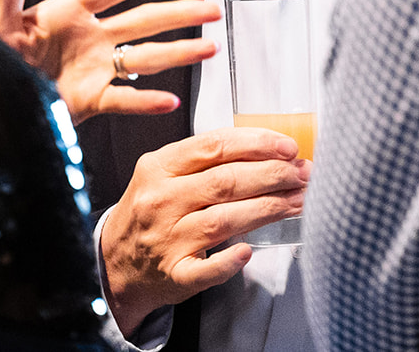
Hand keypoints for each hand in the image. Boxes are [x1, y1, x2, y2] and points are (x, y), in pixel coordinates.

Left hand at [0, 0, 216, 122]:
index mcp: (70, 11)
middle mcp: (91, 37)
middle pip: (144, 20)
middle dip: (180, 14)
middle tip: (213, 10)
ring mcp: (95, 68)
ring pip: (145, 57)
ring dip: (178, 52)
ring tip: (210, 48)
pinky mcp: (91, 100)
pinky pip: (125, 99)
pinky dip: (147, 101)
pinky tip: (171, 101)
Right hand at [101, 128, 310, 333]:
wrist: (115, 262)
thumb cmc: (151, 212)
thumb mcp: (164, 174)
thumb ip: (206, 160)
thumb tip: (269, 150)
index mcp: (158, 167)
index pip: (214, 146)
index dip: (256, 144)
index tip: (288, 147)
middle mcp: (160, 200)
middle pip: (225, 181)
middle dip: (272, 175)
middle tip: (303, 174)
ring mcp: (166, 239)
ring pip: (223, 220)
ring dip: (268, 209)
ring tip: (298, 202)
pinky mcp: (174, 274)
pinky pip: (206, 270)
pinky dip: (229, 261)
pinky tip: (250, 251)